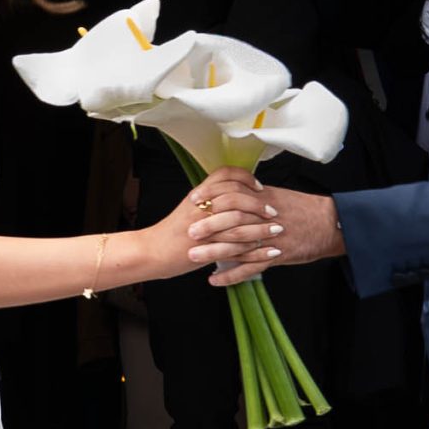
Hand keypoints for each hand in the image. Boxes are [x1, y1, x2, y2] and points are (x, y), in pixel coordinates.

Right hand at [146, 168, 277, 280]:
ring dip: (261, 228)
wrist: (151, 252)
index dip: (246, 178)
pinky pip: (235, 248)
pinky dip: (254, 251)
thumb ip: (210, 199)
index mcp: (198, 194)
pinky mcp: (205, 249)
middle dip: (259, 205)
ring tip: (276, 231)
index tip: (259, 187)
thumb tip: (234, 195)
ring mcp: (202, 229)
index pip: (226, 175)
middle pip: (236, 198)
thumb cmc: (172, 232)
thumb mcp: (190, 208)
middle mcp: (200, 208)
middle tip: (273, 212)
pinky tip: (266, 252)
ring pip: (238, 223)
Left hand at [193, 187, 344, 285]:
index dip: (211, 198)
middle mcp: (264, 219)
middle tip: (188, 233)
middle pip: (231, 222)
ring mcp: (270, 239)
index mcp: (263, 200)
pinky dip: (231, 276)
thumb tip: (232, 193)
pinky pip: (250, 269)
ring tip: (193, 257)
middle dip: (208, 227)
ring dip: (213, 253)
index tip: (193, 201)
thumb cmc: (305, 209)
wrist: (332, 224)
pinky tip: (214, 280)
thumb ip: (254, 196)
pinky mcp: (277, 256)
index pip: (232, 195)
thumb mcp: (279, 195)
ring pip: (237, 246)